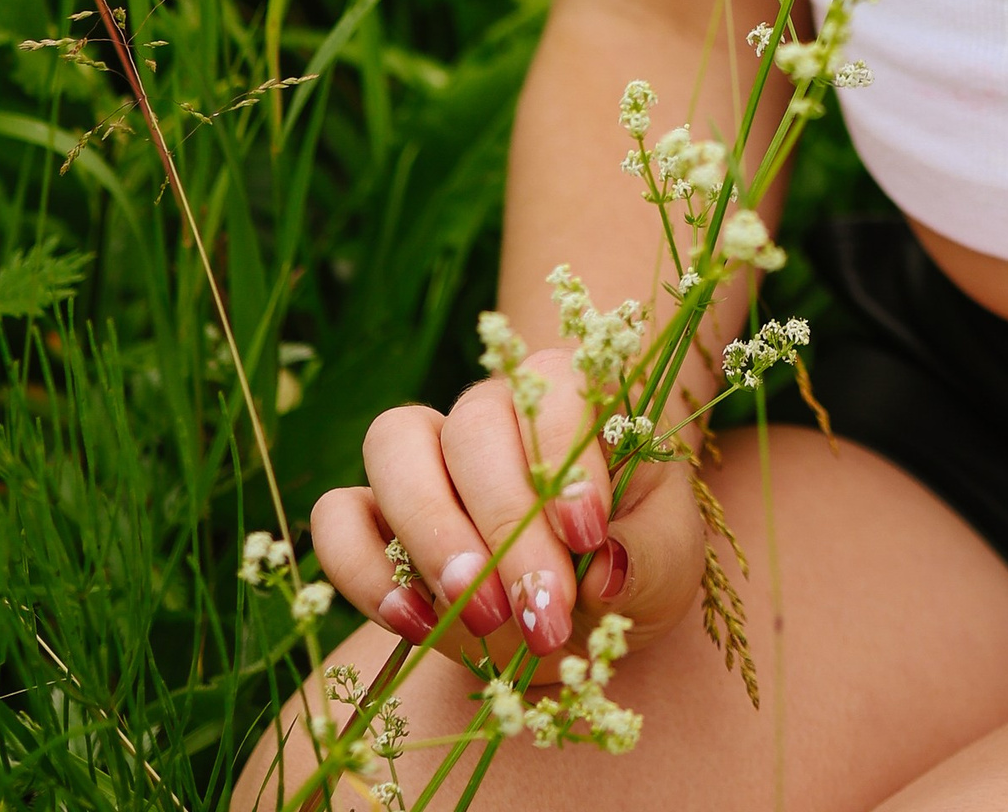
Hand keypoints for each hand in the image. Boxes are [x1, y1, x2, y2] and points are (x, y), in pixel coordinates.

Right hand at [310, 351, 703, 669]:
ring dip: (430, 533)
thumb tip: (607, 568)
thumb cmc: (631, 566)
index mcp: (572, 398)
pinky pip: (338, 515)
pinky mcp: (373, 519)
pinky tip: (412, 621)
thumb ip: (649, 557)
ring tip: (476, 614)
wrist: (577, 617)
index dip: (564, 454)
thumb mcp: (669, 566)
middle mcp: (492, 413)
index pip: (554, 386)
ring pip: (395, 445)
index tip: (588, 536)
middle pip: (474, 426)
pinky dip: (362, 566)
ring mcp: (425, 459)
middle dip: (505, 525)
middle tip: (541, 612)